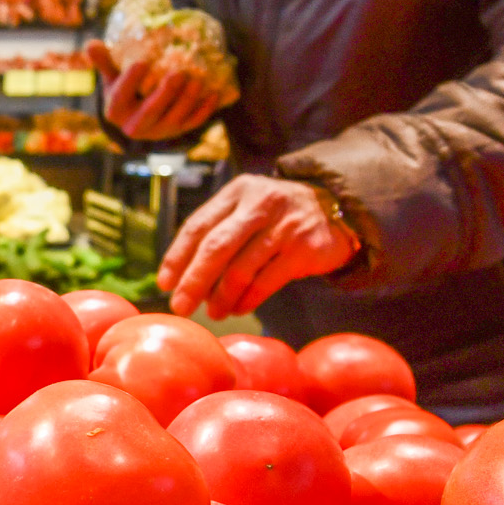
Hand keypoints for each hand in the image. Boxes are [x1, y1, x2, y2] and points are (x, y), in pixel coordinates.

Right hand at [90, 37, 225, 143]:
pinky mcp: (177, 133)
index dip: (131, 81)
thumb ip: (104, 61)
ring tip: (197, 80)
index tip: (142, 62)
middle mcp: (134, 127)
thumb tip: (91, 44)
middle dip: (165, 94)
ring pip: (174, 120)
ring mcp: (158, 132)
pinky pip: (192, 124)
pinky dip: (204, 111)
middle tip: (178, 73)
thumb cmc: (123, 90)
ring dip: (187, 101)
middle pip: (150, 112)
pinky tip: (213, 94)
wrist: (137, 116)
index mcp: (115, 112)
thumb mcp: (112, 76)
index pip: (121, 97)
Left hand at [158, 175, 358, 317]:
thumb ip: (219, 231)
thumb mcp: (248, 209)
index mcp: (238, 191)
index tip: (164, 283)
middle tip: (180, 307)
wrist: (338, 208)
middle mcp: (261, 203)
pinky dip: (247, 300)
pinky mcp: (305, 248)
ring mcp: (285, 225)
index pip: (198, 225)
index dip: (178, 256)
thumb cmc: (278, 216)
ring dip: (222, 297)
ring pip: (241, 269)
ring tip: (214, 313)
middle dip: (193, 281)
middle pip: (216, 247)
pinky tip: (238, 309)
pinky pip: (266, 282)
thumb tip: (180, 276)